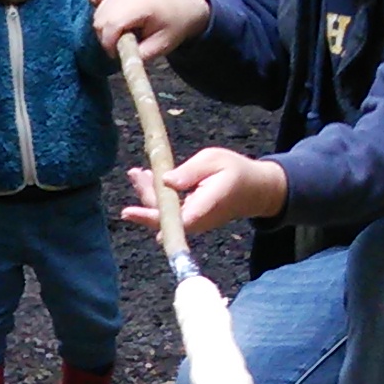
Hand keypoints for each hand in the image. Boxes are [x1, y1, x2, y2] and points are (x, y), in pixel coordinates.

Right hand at [92, 0, 210, 62]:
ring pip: (98, 11)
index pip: (110, 27)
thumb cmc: (174, 27)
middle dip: (105, 37)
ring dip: (103, 25)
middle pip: (100, 20)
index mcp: (139, 8)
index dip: (109, 45)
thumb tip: (118, 56)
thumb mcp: (160, 46)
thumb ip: (138, 54)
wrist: (185, 7)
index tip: (118, 54)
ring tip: (122, 31)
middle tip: (123, 44)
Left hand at [123, 147, 288, 239]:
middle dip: (144, 195)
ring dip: (147, 194)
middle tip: (134, 173)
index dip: (149, 217)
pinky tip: (148, 178)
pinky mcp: (189, 219)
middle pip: (161, 216)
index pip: (173, 219)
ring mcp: (191, 222)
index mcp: (204, 206)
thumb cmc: (236, 172)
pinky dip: (157, 195)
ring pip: (162, 213)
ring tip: (137, 173)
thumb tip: (166, 180)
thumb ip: (191, 171)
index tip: (129, 212)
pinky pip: (168, 211)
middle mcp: (195, 220)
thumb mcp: (215, 161)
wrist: (255, 190)